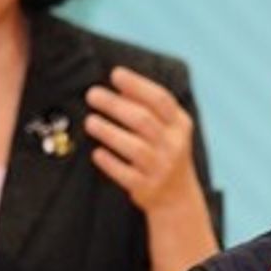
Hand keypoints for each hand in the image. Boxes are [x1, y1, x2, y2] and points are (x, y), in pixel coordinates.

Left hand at [85, 66, 203, 214]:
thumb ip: (149, 107)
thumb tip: (121, 85)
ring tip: (90, 121)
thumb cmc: (166, 152)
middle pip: (143, 120)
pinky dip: (109, 162)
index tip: (115, 74)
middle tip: (92, 94)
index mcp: (180, 125)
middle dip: (115, 105)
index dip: (137, 85)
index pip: (161, 100)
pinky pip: (124, 173)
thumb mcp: (168, 128)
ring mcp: (161, 167)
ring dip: (109, 132)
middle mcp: (173, 145)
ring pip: (134, 147)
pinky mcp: (147, 187)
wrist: (178, 196)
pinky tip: (97, 152)